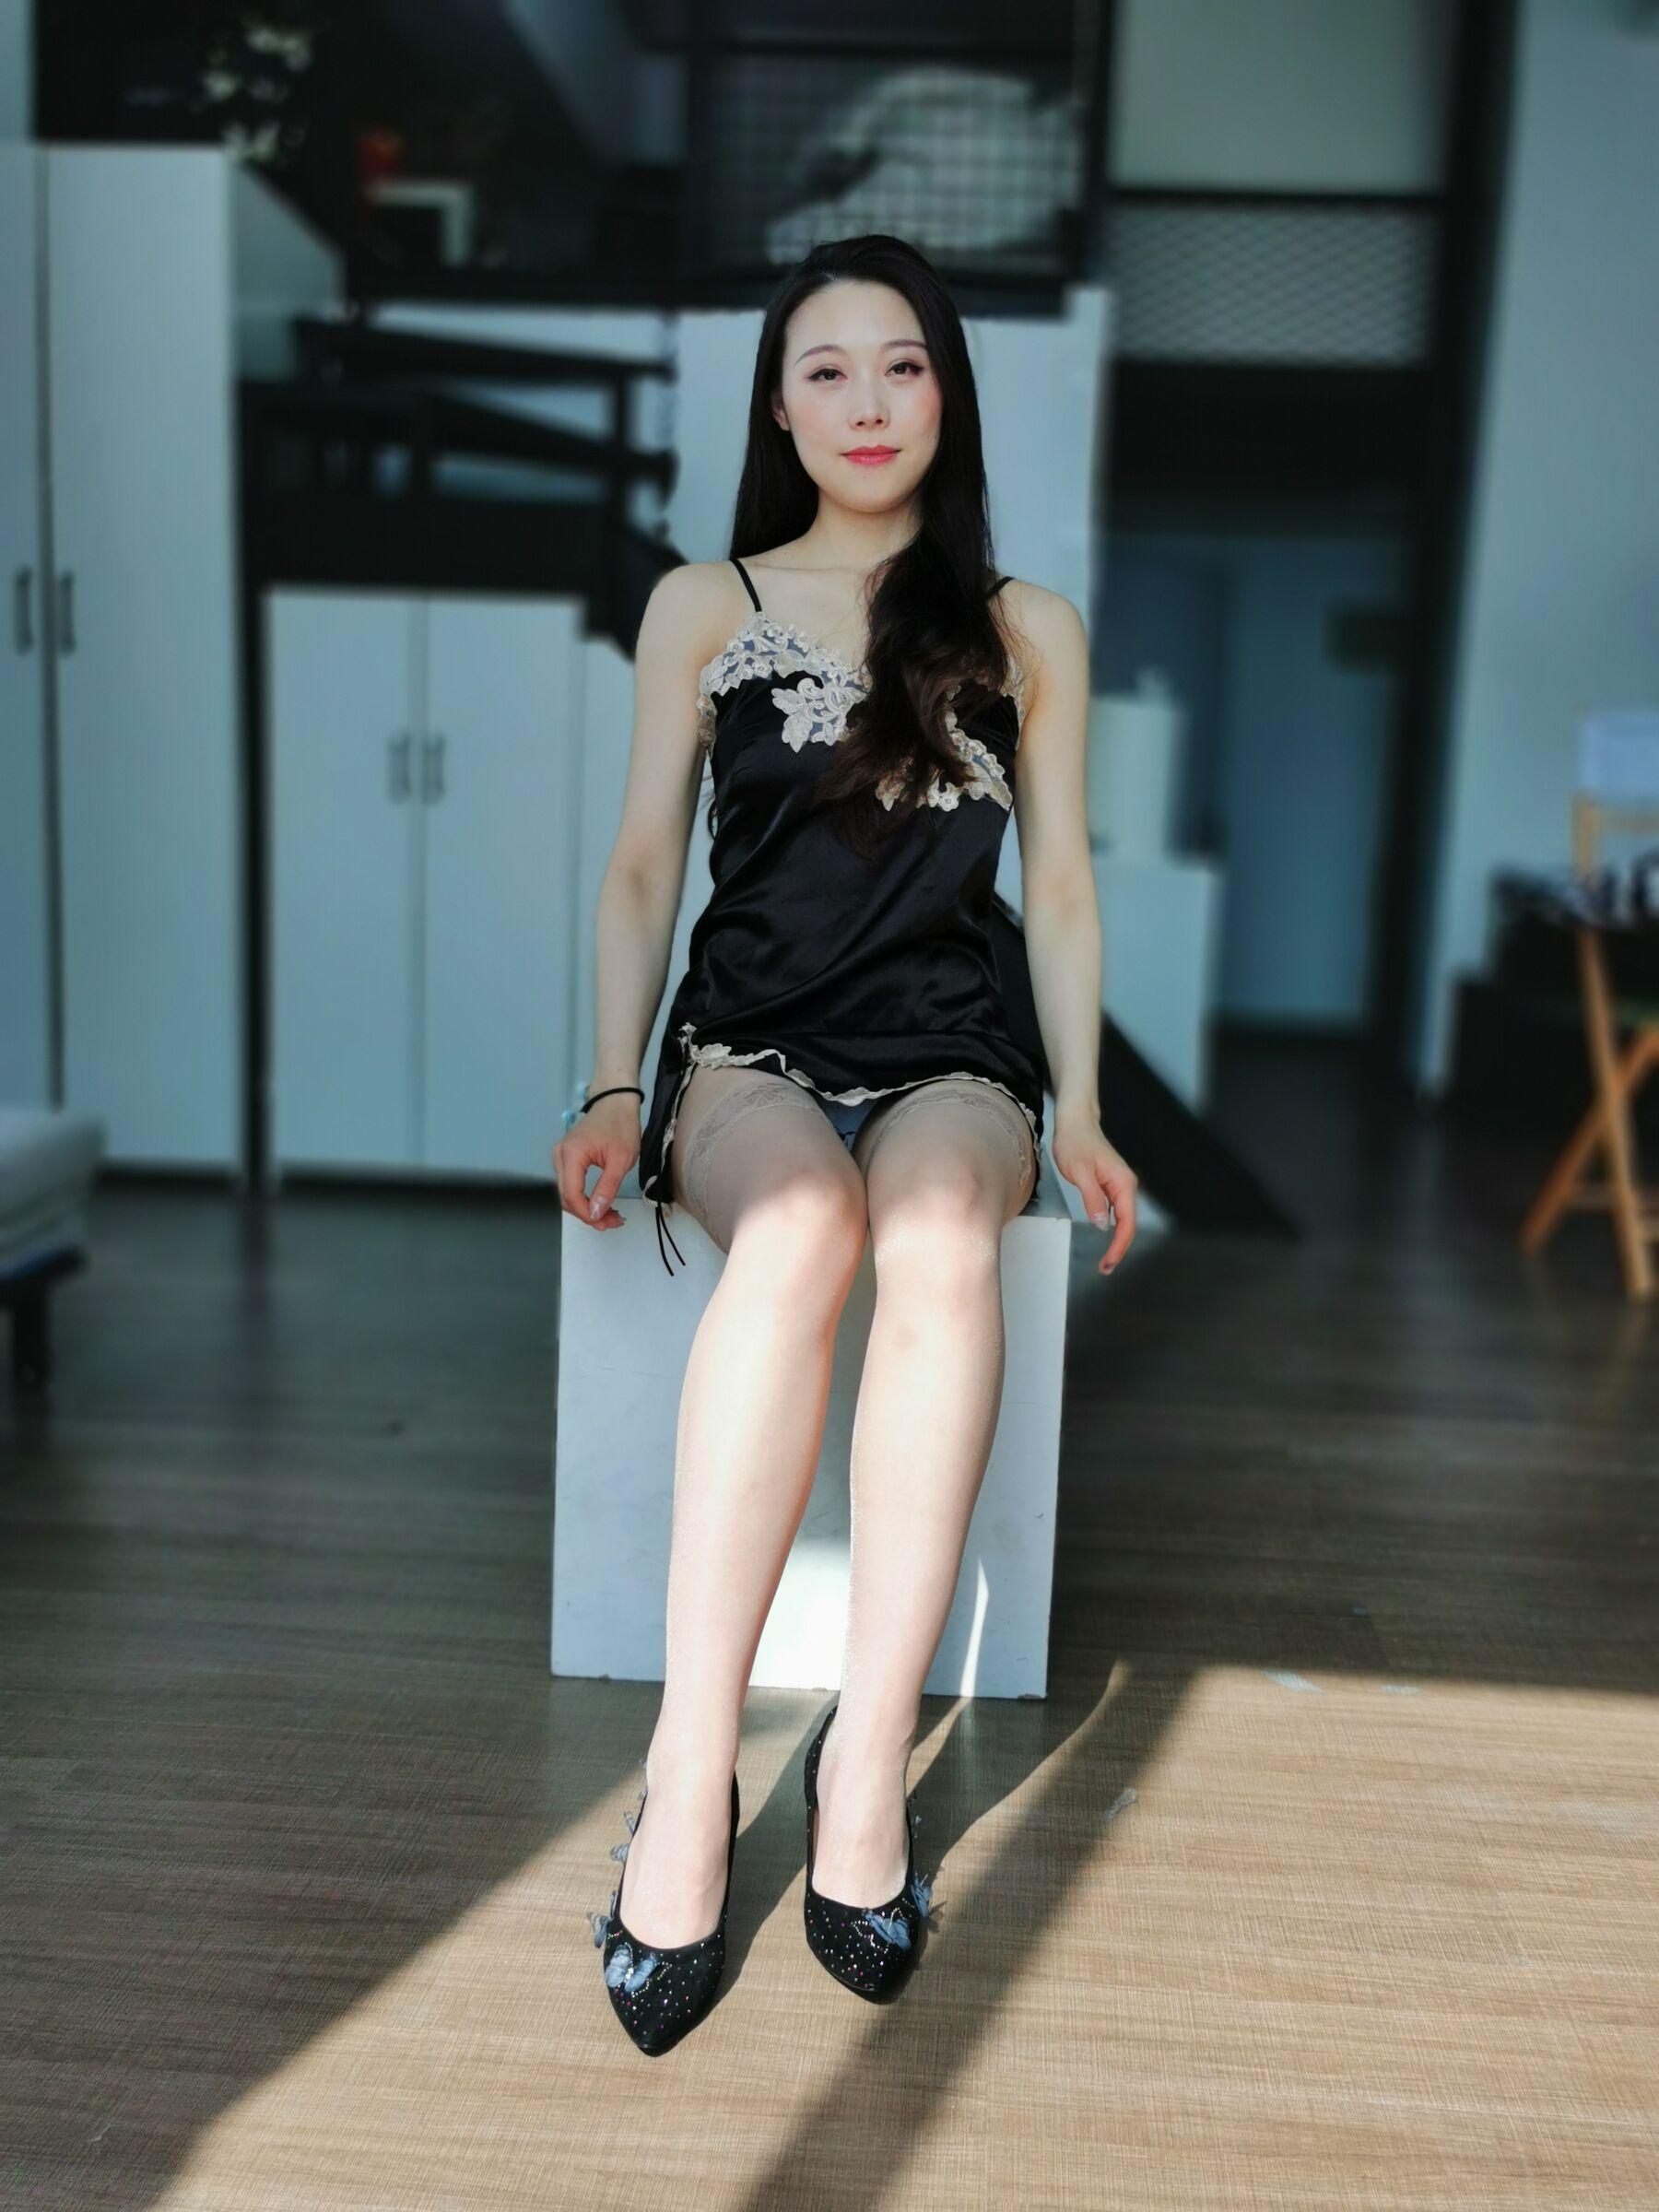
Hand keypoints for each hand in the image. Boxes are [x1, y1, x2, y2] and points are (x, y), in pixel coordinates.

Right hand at [553, 1097, 640, 1231]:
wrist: (616, 1102)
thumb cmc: (620, 1125)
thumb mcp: (621, 1160)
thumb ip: (607, 1188)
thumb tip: (596, 1214)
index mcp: (571, 1154)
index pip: (571, 1195)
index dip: (587, 1214)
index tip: (605, 1223)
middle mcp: (560, 1156)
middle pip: (566, 1197)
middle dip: (588, 1214)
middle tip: (613, 1222)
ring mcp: (561, 1157)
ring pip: (568, 1193)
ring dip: (587, 1207)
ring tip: (611, 1215)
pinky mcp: (567, 1158)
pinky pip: (571, 1184)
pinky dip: (585, 1197)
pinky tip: (602, 1203)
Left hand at [1052, 1104, 1136, 1274]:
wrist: (1075, 1122)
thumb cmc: (1075, 1142)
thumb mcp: (1079, 1171)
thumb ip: (1092, 1198)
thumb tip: (1103, 1225)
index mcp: (1123, 1183)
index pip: (1127, 1223)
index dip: (1119, 1246)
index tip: (1107, 1262)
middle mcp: (1126, 1186)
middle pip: (1128, 1225)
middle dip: (1119, 1249)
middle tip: (1104, 1268)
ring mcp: (1119, 1186)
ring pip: (1123, 1220)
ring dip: (1116, 1241)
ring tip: (1104, 1260)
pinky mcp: (1110, 1185)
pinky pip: (1115, 1212)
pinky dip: (1111, 1228)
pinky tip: (1104, 1238)